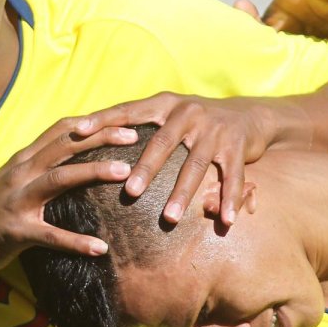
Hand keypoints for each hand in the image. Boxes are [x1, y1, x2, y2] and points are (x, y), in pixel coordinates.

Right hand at [0, 120, 136, 279]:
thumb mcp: (10, 182)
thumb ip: (36, 167)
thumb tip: (68, 155)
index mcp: (22, 160)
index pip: (60, 131)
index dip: (92, 123)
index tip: (122, 120)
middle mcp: (20, 173)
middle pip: (65, 147)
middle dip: (101, 138)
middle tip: (134, 137)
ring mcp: (17, 201)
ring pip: (60, 179)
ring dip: (94, 173)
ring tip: (125, 174)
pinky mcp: (16, 231)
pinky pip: (51, 236)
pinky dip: (77, 241)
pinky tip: (100, 248)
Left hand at [73, 93, 305, 226]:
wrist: (250, 115)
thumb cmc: (198, 121)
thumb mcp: (170, 115)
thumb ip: (140, 124)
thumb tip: (90, 135)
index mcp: (164, 104)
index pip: (128, 110)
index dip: (102, 119)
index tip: (77, 131)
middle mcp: (188, 113)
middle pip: (162, 143)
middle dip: (146, 169)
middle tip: (129, 193)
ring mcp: (214, 129)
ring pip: (196, 164)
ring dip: (183, 193)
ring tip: (169, 218)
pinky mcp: (238, 146)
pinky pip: (232, 176)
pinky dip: (229, 199)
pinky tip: (224, 221)